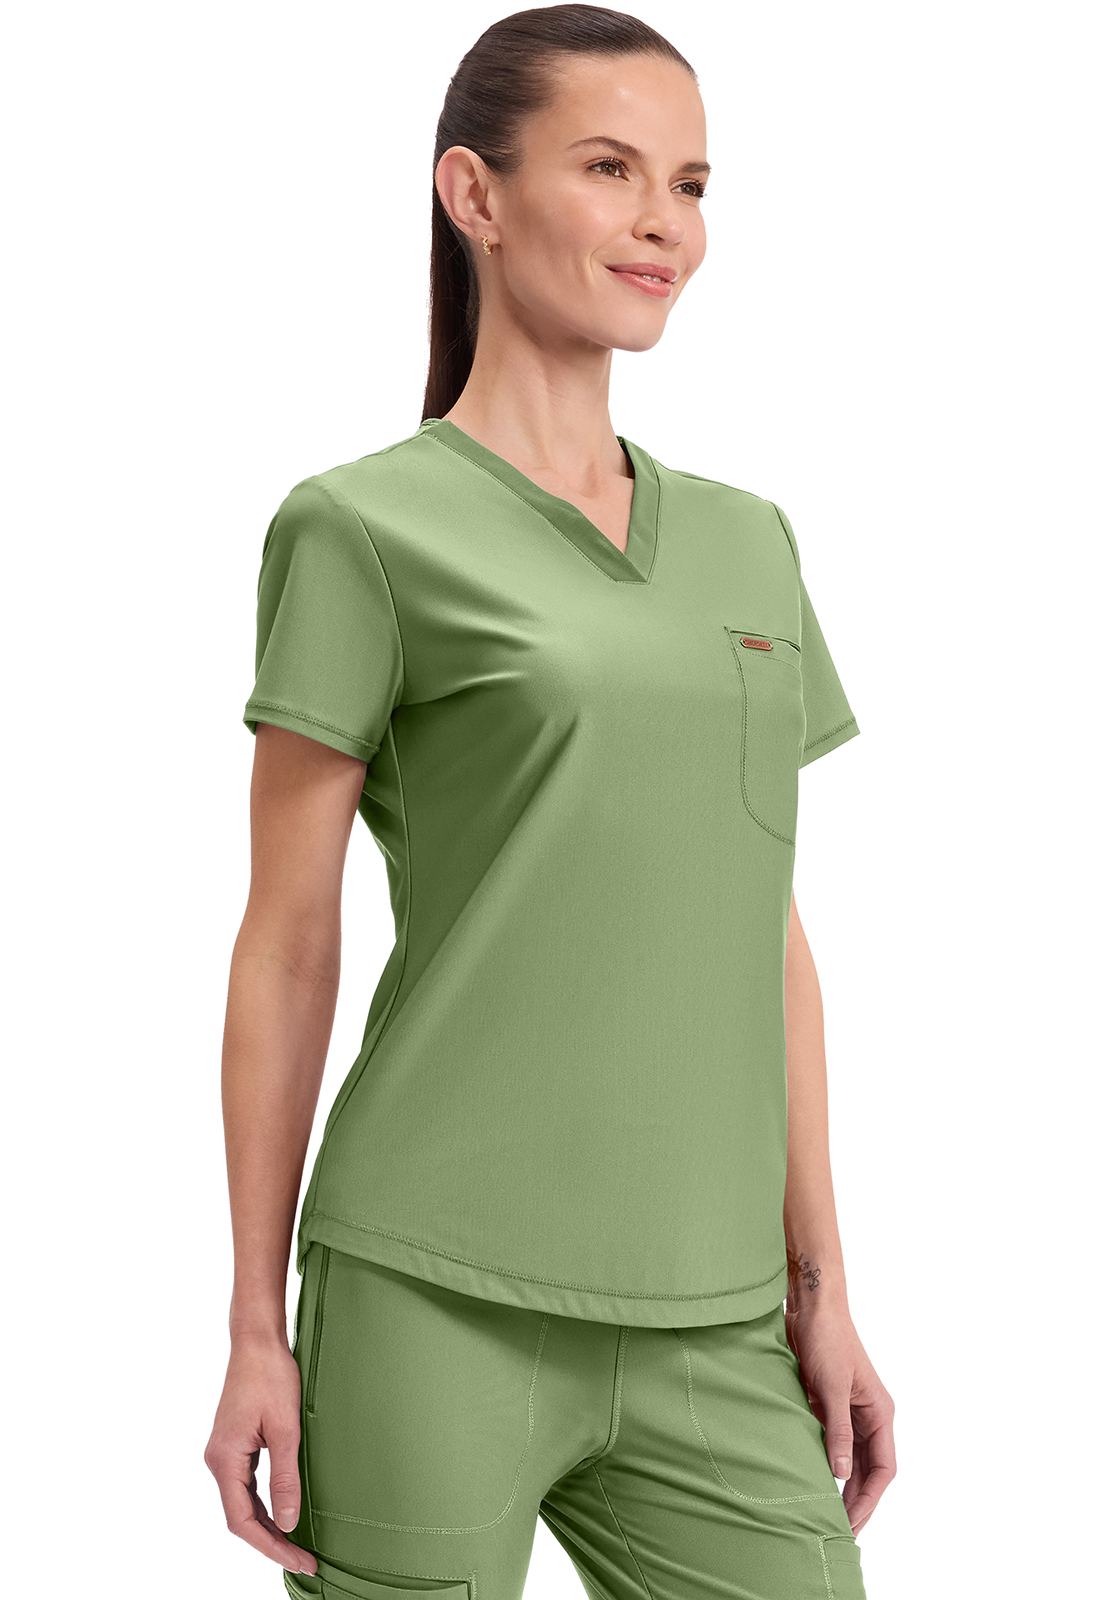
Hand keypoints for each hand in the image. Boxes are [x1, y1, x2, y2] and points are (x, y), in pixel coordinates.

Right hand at [204, 1334, 318, 1573]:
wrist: (257, 1341)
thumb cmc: (271, 1376)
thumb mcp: (286, 1429)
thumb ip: (285, 1478)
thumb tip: (289, 1522)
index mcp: (225, 1459)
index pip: (242, 1521)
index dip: (270, 1546)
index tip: (298, 1559)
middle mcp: (217, 1460)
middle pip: (240, 1517)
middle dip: (272, 1541)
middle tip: (304, 1558)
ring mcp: (223, 1453)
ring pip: (242, 1503)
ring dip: (267, 1525)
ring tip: (297, 1544)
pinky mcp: (232, 1445)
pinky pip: (245, 1485)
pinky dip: (262, 1504)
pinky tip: (282, 1512)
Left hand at [784, 1300, 895, 1536]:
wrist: (811, 1306)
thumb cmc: (827, 1338)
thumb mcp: (831, 1387)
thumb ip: (837, 1431)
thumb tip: (840, 1474)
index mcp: (880, 1412)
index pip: (884, 1468)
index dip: (870, 1498)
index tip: (853, 1522)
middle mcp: (868, 1415)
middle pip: (868, 1470)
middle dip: (857, 1500)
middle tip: (840, 1529)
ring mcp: (849, 1411)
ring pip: (851, 1460)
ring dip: (843, 1486)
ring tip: (828, 1513)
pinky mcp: (828, 1404)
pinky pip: (832, 1443)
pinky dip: (826, 1463)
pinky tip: (814, 1479)